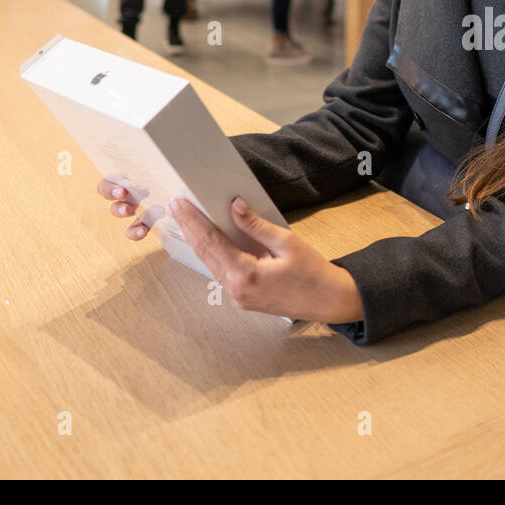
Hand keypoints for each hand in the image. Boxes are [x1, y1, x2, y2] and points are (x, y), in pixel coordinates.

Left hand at [95, 179, 362, 321]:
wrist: (328, 301)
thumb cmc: (313, 272)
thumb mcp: (287, 243)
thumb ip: (257, 226)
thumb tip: (235, 207)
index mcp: (246, 273)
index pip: (211, 242)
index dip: (194, 221)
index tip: (181, 203)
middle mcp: (236, 288)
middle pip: (204, 253)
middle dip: (189, 228)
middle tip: (176, 205)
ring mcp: (237, 297)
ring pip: (209, 264)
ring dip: (197, 241)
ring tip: (185, 219)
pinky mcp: (242, 299)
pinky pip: (220, 272)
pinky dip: (211, 254)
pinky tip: (206, 240)